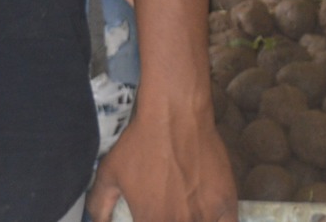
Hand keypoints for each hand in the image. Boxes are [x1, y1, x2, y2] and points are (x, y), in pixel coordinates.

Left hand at [87, 94, 236, 221]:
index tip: (150, 216)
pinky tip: (209, 217)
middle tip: (168, 212)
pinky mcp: (226, 203)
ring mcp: (204, 216)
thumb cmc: (140, 142)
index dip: (149, 221)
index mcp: (150, 221)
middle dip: (171, 220)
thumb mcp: (109, 173)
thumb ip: (99, 205)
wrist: (176, 115)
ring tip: (186, 213)